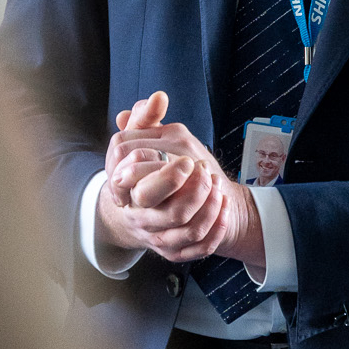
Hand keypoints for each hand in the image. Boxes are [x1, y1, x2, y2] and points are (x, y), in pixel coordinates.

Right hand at [96, 91, 264, 267]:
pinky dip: (216, 227)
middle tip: (204, 171)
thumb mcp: (142, 139)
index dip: (166, 176)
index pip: (140, 188)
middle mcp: (138, 216)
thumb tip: (158, 97)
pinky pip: (199, 247)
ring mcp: (155, 236)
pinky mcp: (173, 251)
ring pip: (187, 231)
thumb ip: (146, 118)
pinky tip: (223, 206)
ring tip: (218, 185)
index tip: (187, 160)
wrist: (147, 206)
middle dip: (192, 193)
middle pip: (168, 214)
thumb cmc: (145, 167)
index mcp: (125, 190)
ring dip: (209, 208)